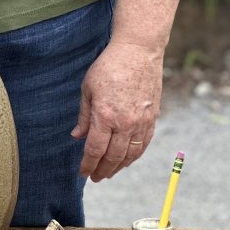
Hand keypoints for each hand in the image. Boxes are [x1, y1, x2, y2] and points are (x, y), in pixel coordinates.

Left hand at [71, 40, 162, 181]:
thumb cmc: (109, 66)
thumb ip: (84, 116)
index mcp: (105, 116)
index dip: (88, 165)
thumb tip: (77, 137)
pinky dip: (134, 156)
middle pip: (113, 157)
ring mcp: (141, 122)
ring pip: (130, 155)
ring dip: (118, 167)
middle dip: (102, 170)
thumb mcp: (88, 88)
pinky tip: (127, 159)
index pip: (95, 150)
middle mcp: (125, 123)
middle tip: (95, 177)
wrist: (138, 51)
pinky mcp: (152, 118)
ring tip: (109, 172)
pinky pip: (143, 145)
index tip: (83, 172)